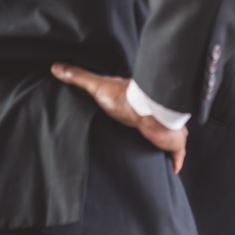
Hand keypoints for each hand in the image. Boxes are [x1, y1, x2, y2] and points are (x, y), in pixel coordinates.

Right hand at [51, 63, 187, 173]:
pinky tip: (173, 168)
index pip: (139, 107)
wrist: (149, 111)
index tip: (131, 117)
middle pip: (156, 122)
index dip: (136, 112)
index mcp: (140, 101)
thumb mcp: (97, 86)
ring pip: (168, 137)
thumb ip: (78, 77)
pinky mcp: (172, 142)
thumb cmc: (126, 99)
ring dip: (164, 142)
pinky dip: (176, 161)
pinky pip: (177, 154)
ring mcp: (167, 129)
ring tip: (158, 150)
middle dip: (153, 128)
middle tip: (146, 137)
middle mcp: (157, 115)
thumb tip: (56, 67)